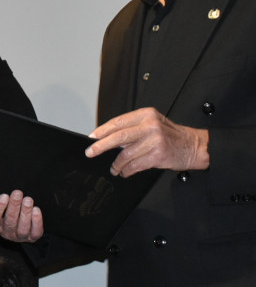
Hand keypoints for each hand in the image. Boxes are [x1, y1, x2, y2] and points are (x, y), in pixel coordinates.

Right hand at [0, 190, 43, 242]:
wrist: (21, 223)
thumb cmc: (9, 211)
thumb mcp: (2, 207)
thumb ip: (3, 201)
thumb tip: (6, 193)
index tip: (4, 196)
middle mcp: (6, 234)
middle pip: (9, 222)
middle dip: (14, 206)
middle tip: (18, 193)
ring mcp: (19, 237)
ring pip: (22, 229)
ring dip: (25, 213)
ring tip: (28, 200)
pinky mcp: (32, 238)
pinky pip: (35, 232)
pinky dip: (37, 221)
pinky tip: (36, 209)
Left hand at [87, 107, 209, 176]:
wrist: (195, 146)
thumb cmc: (171, 135)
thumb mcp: (153, 123)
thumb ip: (133, 128)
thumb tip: (107, 138)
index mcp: (146, 115)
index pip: (118, 122)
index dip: (102, 130)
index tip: (92, 138)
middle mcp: (150, 126)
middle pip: (118, 137)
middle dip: (101, 146)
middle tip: (90, 152)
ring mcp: (155, 141)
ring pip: (126, 154)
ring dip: (116, 164)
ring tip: (114, 168)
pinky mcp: (158, 155)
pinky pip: (135, 165)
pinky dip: (127, 170)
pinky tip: (125, 172)